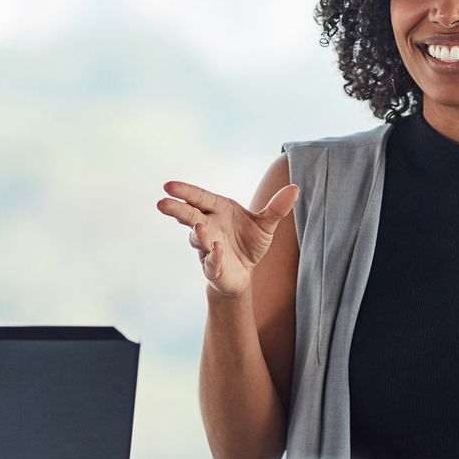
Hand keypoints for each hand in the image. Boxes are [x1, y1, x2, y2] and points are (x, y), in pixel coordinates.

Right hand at [157, 180, 299, 298]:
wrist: (246, 273)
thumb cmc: (248, 242)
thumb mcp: (265, 225)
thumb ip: (276, 208)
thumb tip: (295, 189)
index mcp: (217, 210)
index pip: (198, 198)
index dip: (184, 192)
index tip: (169, 186)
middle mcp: (208, 226)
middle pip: (189, 215)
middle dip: (176, 210)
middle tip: (162, 203)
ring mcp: (207, 247)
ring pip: (197, 239)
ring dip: (197, 234)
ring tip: (198, 227)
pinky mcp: (214, 267)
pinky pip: (212, 261)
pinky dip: (215, 256)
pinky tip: (218, 249)